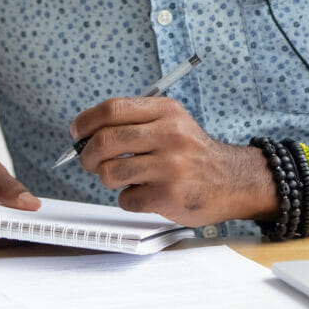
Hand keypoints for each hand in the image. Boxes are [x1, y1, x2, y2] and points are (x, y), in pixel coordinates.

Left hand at [71, 97, 277, 226]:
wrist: (232, 180)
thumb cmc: (192, 152)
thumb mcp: (171, 121)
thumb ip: (134, 121)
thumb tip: (85, 133)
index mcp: (166, 111)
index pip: (112, 109)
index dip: (86, 122)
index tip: (76, 132)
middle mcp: (169, 135)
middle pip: (105, 141)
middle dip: (86, 155)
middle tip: (88, 161)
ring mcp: (170, 166)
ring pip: (110, 172)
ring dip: (107, 178)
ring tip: (121, 177)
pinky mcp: (169, 195)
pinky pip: (126, 199)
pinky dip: (128, 198)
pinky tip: (144, 192)